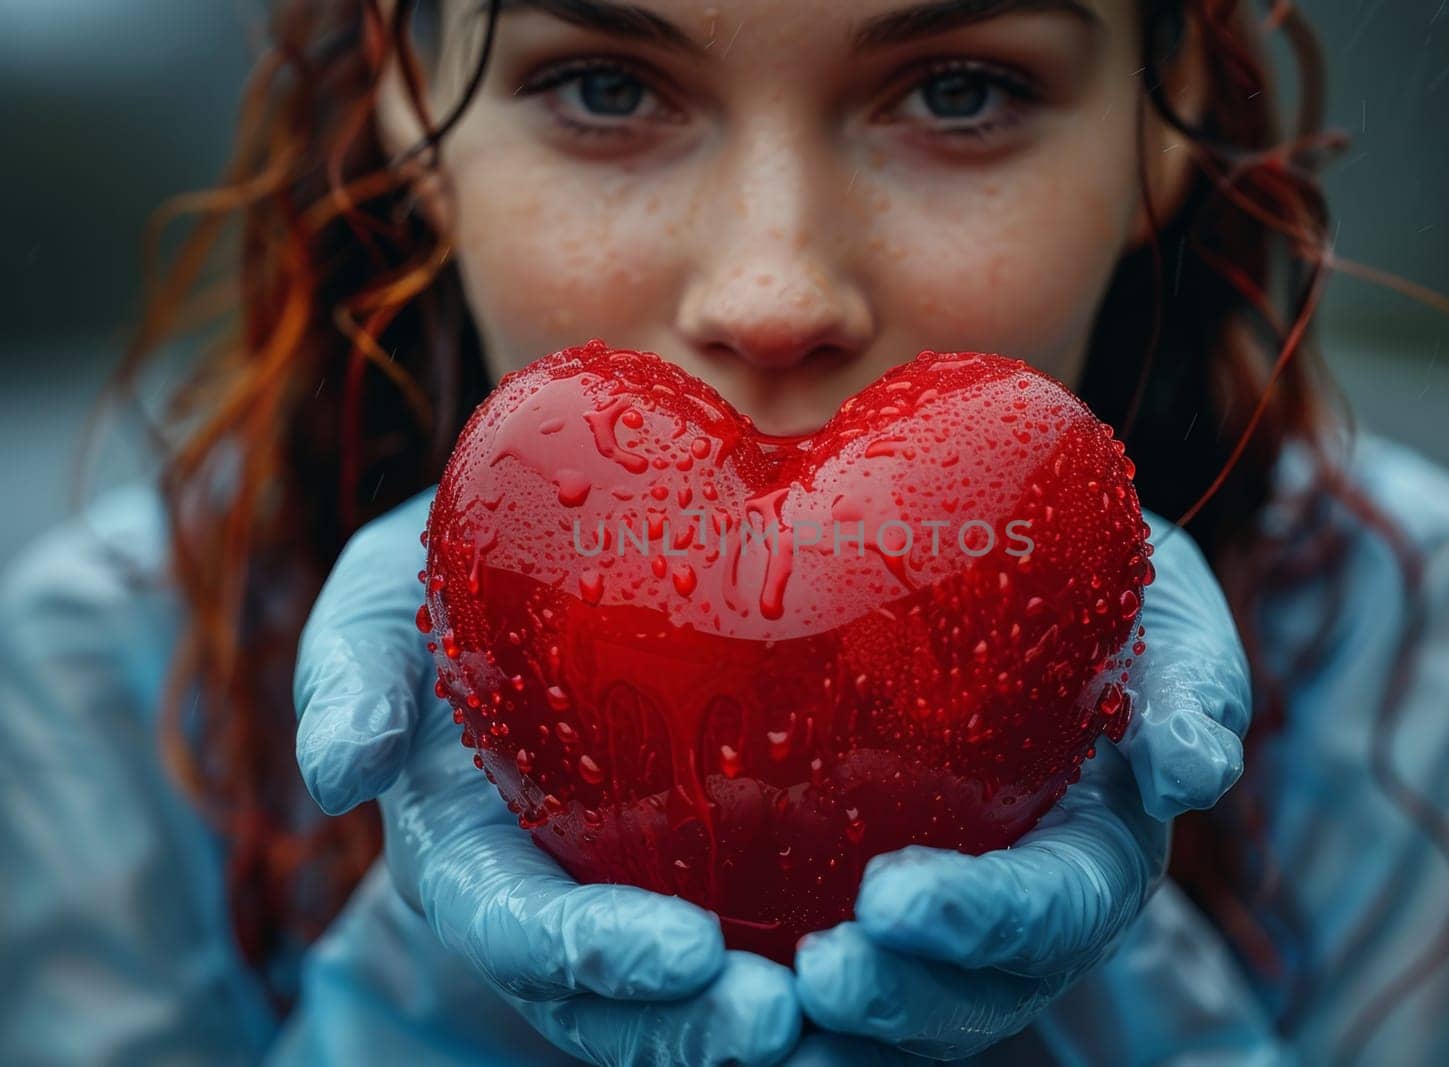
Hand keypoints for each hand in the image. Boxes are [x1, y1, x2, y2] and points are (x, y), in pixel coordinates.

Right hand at [293, 487, 801, 1065]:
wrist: (554, 572)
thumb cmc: (463, 580)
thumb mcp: (386, 600)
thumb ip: (351, 670)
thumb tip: (340, 776)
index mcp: (473, 862)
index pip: (522, 936)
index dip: (593, 960)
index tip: (687, 954)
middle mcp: (559, 906)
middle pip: (619, 1012)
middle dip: (691, 1031)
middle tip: (786, 1022)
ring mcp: (643, 896)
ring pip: (704, 1003)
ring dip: (778, 1024)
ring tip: (858, 1005)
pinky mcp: (725, 871)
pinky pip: (775, 938)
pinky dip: (834, 961)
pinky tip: (908, 951)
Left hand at [792, 513, 1250, 1059]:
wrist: (1010, 587)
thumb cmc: (1097, 597)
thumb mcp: (1164, 620)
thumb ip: (1192, 687)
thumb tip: (1190, 775)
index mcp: (1096, 860)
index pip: (1055, 913)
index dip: (984, 920)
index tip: (892, 898)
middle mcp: (1021, 919)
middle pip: (972, 997)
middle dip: (900, 999)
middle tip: (819, 974)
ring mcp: (942, 928)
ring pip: (894, 1018)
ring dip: (832, 1032)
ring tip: (747, 1011)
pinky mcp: (858, 907)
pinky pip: (822, 986)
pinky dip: (768, 1004)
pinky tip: (696, 984)